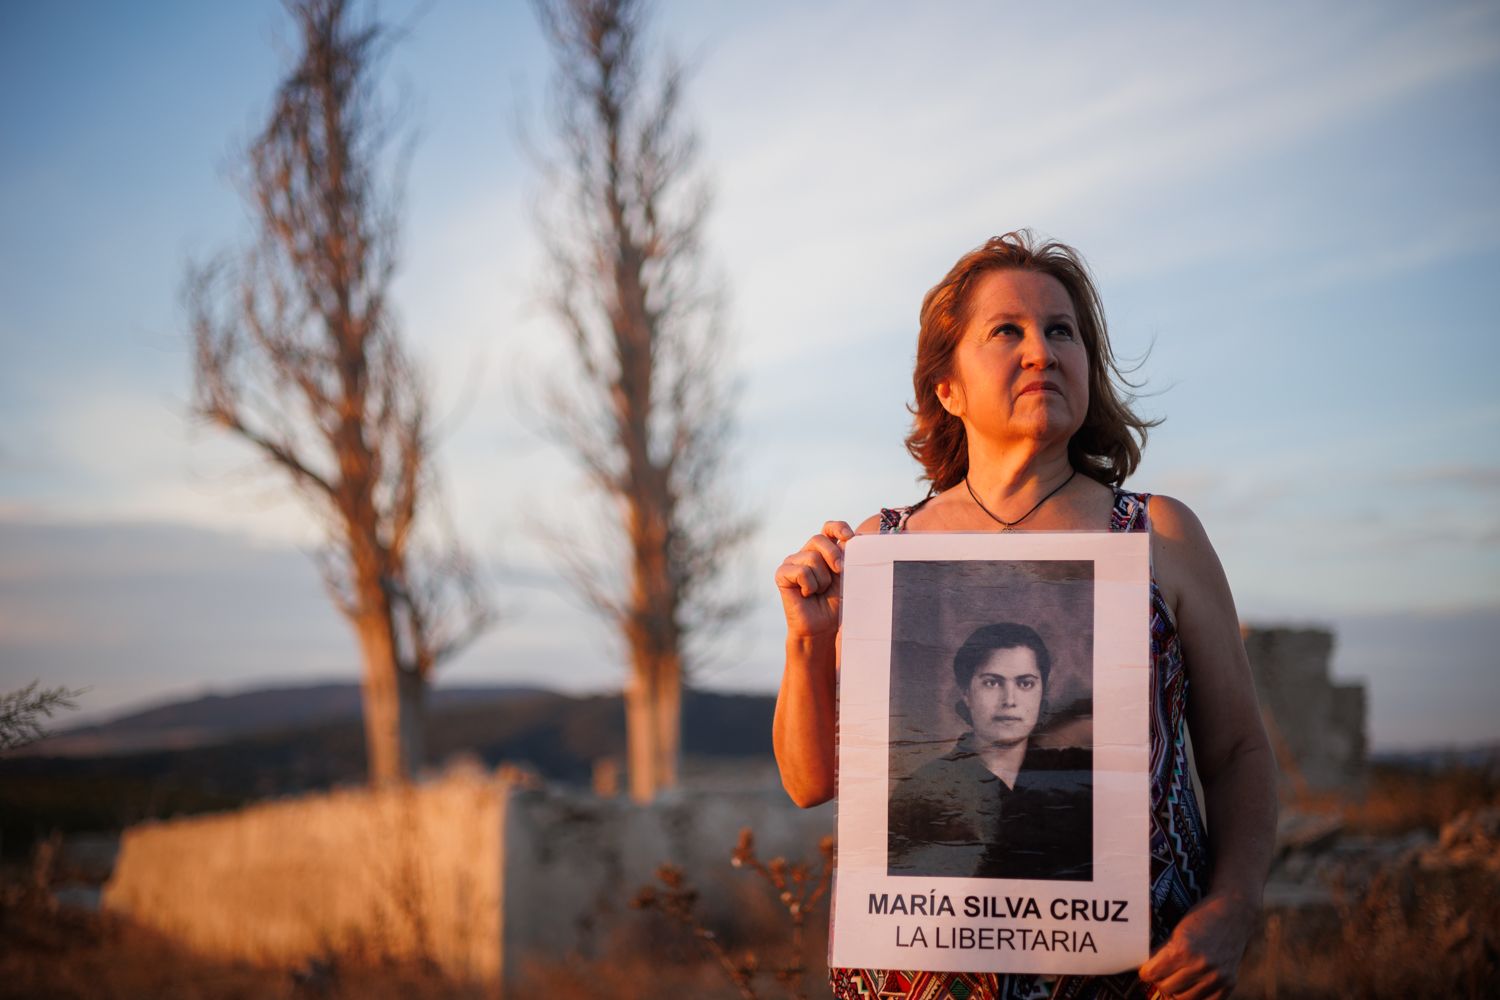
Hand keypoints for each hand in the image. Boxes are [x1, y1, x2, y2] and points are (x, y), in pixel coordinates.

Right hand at [774, 520, 853, 638]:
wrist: (823, 627)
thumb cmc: (837, 603)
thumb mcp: (848, 577)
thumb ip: (850, 557)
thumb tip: (856, 538)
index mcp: (825, 551)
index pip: (829, 528)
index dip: (838, 527)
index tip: (849, 537)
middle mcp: (807, 553)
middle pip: (818, 539)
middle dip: (833, 555)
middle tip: (839, 572)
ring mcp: (793, 562)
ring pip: (811, 557)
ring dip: (822, 579)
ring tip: (819, 592)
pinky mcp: (782, 574)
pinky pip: (800, 571)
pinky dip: (810, 585)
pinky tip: (807, 595)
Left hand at [1138, 892, 1256, 999]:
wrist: (1234, 914)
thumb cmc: (1202, 918)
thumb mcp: (1177, 931)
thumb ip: (1163, 952)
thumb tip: (1147, 970)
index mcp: (1183, 949)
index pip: (1152, 973)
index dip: (1146, 972)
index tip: (1147, 970)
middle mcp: (1201, 965)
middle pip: (1166, 988)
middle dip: (1160, 981)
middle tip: (1162, 974)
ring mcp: (1217, 977)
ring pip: (1183, 999)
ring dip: (1177, 991)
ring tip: (1176, 979)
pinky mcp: (1229, 984)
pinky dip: (1196, 997)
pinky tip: (1192, 986)